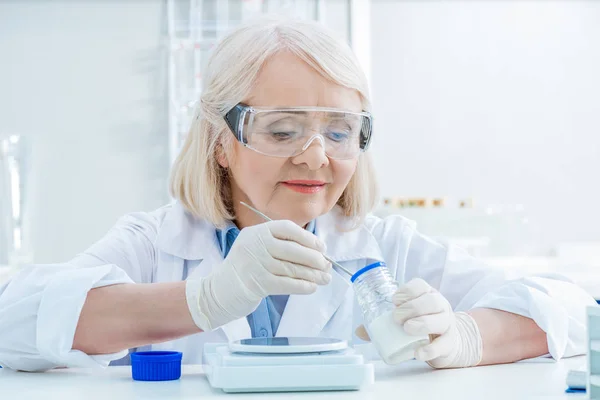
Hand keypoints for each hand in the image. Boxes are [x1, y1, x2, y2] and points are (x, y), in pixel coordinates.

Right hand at [185, 220, 331, 330]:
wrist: (218, 292)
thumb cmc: (244, 269)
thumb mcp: (256, 248)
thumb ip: (279, 245)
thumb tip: (315, 252)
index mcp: (256, 232)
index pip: (287, 228)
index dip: (307, 237)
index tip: (321, 247)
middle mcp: (256, 245)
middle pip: (293, 249)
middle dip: (314, 259)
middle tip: (327, 266)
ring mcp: (256, 264)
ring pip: (293, 268)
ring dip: (313, 275)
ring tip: (325, 279)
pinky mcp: (258, 284)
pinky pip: (288, 284)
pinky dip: (303, 286)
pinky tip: (312, 288)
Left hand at [355, 278, 481, 367]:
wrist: (446, 342)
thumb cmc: (421, 325)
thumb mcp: (406, 318)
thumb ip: (383, 324)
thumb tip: (359, 331)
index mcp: (427, 295)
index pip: (420, 286)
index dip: (407, 291)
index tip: (394, 300)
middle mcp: (439, 306)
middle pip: (431, 301)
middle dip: (412, 307)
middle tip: (396, 317)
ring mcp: (447, 324)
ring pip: (440, 320)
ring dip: (422, 323)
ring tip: (407, 328)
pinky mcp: (449, 343)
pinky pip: (443, 345)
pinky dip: (430, 349)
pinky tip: (418, 352)